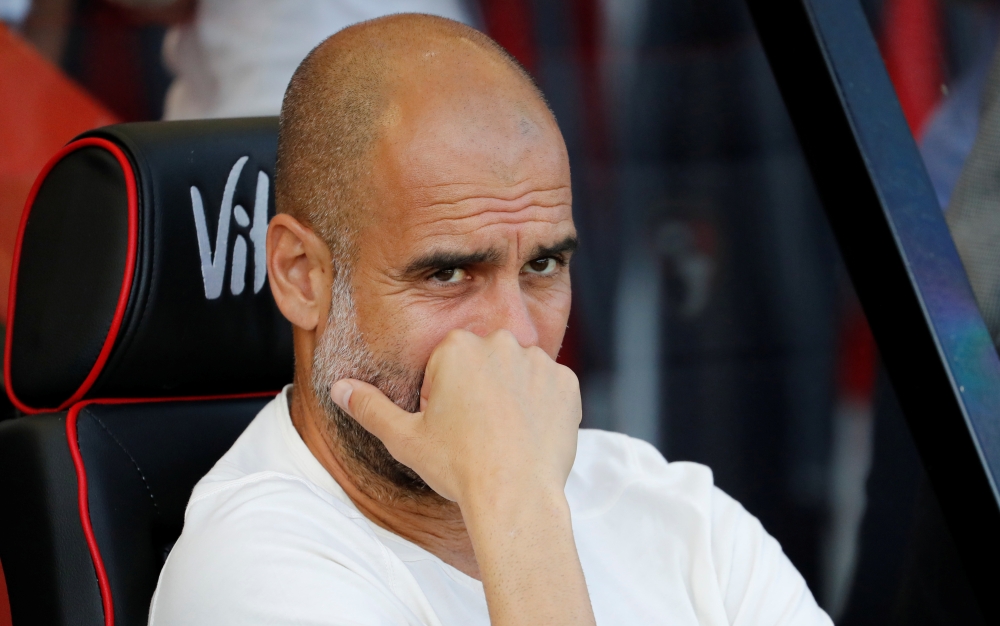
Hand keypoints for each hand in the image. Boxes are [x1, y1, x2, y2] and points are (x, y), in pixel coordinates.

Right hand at [331, 329, 594, 625]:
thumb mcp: (404, 438)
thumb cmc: (458, 466)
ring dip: (511, 395)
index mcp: (458, 346)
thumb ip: (370, 407)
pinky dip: (541, 407)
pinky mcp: (567, 383)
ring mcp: (539, 361)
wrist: (515, 496)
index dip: (443, 396)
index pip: (446, 362)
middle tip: (475, 433)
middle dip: (479, 389)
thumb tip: (339, 388)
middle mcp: (501, 343)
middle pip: (484, 362)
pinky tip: (529, 435)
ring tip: (503, 437)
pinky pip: (550, 388)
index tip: (449, 425)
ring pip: (518, 373)